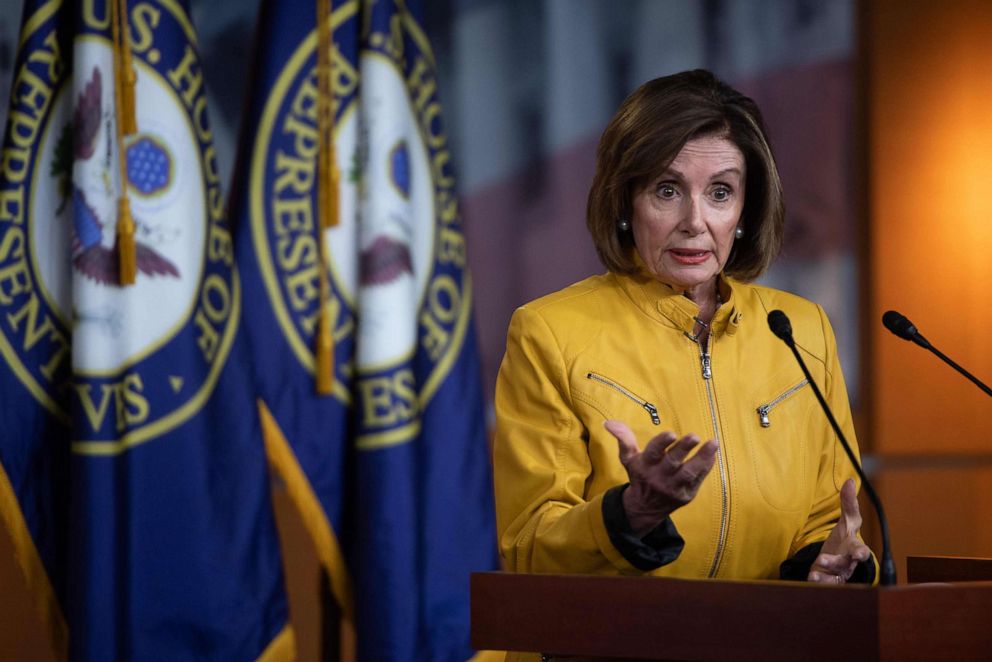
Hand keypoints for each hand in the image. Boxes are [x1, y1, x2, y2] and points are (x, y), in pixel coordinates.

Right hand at [604, 420, 717, 536]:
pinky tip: (713, 453)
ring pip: (689, 472)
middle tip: (694, 436)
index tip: (671, 433)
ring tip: (713, 443)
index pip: (653, 453)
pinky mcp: (687, 494)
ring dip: (702, 458)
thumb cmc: (639, 476)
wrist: (646, 508)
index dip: (661, 443)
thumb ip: (623, 439)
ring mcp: (674, 487)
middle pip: (673, 462)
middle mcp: (659, 477)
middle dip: (683, 449)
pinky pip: (698, 479)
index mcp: (645, 466)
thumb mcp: (628, 458)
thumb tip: (609, 423)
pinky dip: (707, 466)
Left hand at [807, 478, 871, 583]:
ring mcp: (838, 574)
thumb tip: (850, 480)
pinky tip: (811, 577)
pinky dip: (818, 581)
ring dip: (825, 574)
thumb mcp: (847, 522)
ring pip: (834, 577)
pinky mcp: (827, 581)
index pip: (860, 551)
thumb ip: (849, 504)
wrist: (836, 562)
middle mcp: (848, 563)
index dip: (861, 553)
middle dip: (838, 563)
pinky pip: (824, 584)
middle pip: (845, 565)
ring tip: (814, 571)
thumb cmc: (844, 540)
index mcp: (854, 548)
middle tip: (826, 559)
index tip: (861, 554)